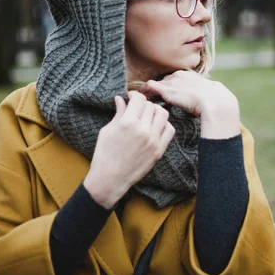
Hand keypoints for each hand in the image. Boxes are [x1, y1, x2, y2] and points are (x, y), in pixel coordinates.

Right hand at [83, 91, 175, 208]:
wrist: (110, 179)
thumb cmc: (105, 154)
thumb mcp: (107, 130)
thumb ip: (118, 113)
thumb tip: (121, 99)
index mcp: (127, 123)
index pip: (139, 99)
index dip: (135, 95)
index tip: (131, 98)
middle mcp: (142, 130)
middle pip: (151, 105)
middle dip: (144, 104)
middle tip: (138, 108)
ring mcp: (153, 140)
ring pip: (163, 114)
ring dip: (155, 112)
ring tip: (147, 116)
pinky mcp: (159, 150)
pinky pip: (169, 130)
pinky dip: (164, 125)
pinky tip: (155, 127)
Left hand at [139, 70, 240, 138]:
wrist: (215, 102)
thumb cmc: (215, 102)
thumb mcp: (209, 96)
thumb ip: (202, 98)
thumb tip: (202, 106)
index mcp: (191, 76)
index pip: (175, 79)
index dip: (168, 87)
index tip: (164, 94)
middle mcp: (180, 75)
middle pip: (164, 80)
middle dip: (158, 87)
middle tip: (150, 96)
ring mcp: (172, 82)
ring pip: (156, 83)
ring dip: (149, 90)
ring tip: (142, 98)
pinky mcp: (166, 89)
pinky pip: (150, 87)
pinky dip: (144, 92)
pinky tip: (138, 97)